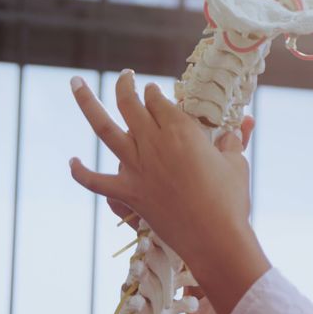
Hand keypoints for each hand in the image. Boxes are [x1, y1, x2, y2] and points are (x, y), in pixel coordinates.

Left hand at [69, 70, 254, 275]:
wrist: (215, 238)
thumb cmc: (231, 199)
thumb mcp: (236, 163)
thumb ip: (232, 141)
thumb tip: (241, 126)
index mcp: (182, 131)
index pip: (159, 100)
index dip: (155, 92)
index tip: (153, 89)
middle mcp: (154, 143)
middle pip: (130, 104)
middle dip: (125, 85)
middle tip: (126, 75)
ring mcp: (137, 168)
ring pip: (104, 129)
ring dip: (87, 103)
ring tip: (76, 84)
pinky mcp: (129, 194)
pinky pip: (96, 181)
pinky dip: (81, 172)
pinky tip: (72, 161)